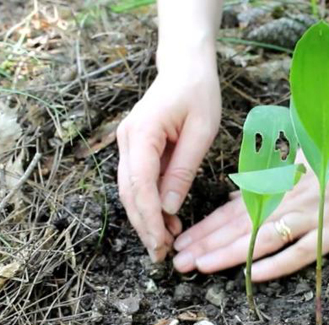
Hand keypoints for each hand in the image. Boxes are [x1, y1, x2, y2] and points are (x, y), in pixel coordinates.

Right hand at [117, 48, 220, 261]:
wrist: (185, 67)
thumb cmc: (198, 93)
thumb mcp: (201, 132)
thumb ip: (184, 170)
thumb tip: (169, 208)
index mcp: (142, 133)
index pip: (139, 184)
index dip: (148, 218)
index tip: (161, 244)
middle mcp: (127, 140)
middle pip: (128, 192)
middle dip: (144, 226)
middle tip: (162, 254)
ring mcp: (127, 144)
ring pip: (130, 191)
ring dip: (146, 218)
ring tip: (167, 242)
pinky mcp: (135, 148)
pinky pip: (138, 182)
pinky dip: (150, 204)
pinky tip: (167, 221)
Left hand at [172, 104, 328, 280]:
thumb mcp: (295, 160)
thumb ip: (264, 182)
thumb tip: (233, 201)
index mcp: (277, 183)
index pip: (233, 210)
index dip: (205, 227)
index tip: (181, 240)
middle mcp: (287, 199)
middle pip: (239, 226)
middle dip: (205, 244)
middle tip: (176, 261)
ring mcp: (310, 215)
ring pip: (261, 238)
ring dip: (228, 253)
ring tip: (199, 267)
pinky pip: (300, 251)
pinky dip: (276, 263)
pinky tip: (252, 275)